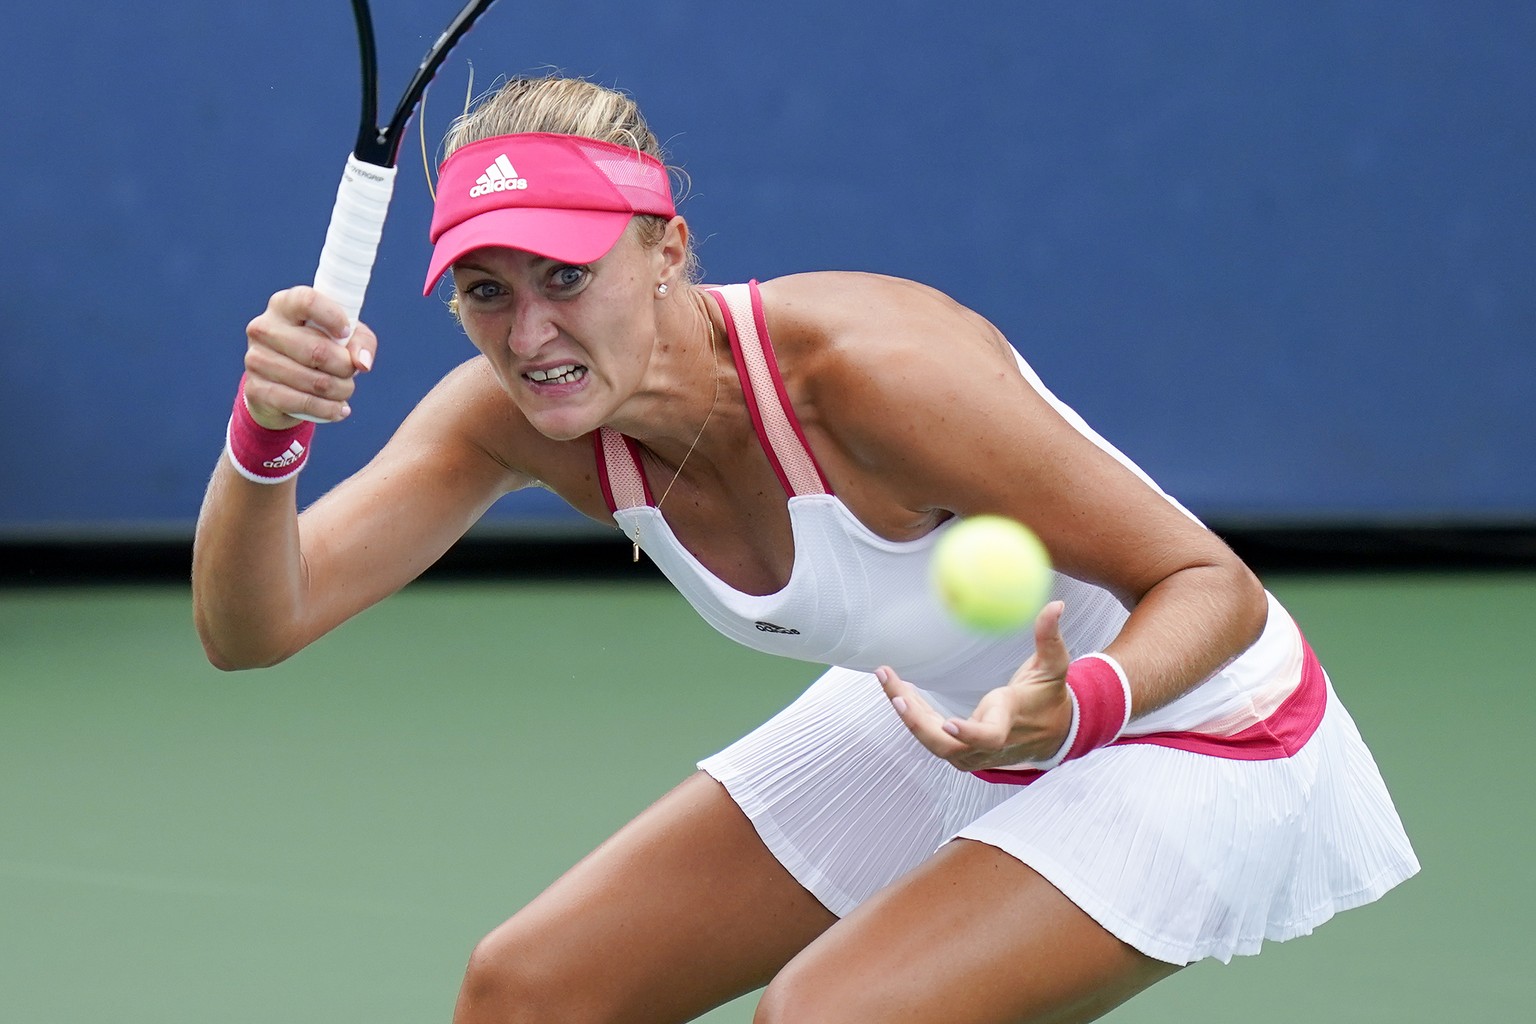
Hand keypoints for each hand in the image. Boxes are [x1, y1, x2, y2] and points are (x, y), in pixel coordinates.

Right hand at [242, 286, 377, 427]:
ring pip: (314, 381)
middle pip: (318, 350)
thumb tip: (363, 363)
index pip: (307, 301)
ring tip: (345, 391)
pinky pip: (301, 402)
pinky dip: (328, 410)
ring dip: (340, 391)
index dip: (333, 317)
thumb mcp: (343, 338)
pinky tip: (339, 410)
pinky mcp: (256, 389)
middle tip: (351, 374)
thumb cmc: (317, 350)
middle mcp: (264, 328)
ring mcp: (256, 359)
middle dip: (345, 368)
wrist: (280, 387)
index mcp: (284, 305)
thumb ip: (360, 341)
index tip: (346, 333)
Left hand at [877, 601, 1073, 771]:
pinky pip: (929, 736)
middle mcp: (987, 746)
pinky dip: (911, 713)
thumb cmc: (1048, 697)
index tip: (948, 723)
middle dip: (915, 720)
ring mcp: (970, 754)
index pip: (989, 737)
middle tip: (896, 690)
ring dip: (907, 711)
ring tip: (887, 677)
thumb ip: (1050, 638)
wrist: (1051, 735)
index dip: (969, 733)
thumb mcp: (1053, 668)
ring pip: (930, 740)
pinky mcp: (959, 752)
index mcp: (1008, 723)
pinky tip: (898, 689)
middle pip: (944, 744)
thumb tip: (1056, 606)